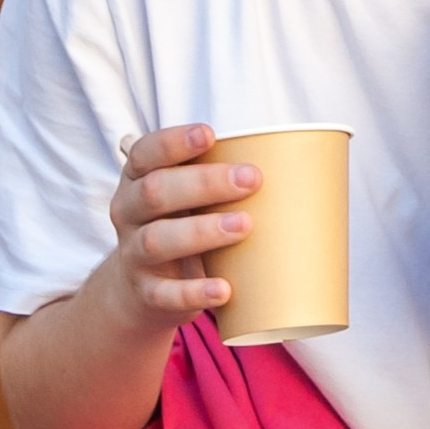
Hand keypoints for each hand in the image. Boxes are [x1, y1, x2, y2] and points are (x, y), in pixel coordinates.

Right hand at [107, 123, 259, 331]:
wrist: (143, 292)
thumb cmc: (181, 230)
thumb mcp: (187, 202)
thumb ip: (218, 184)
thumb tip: (301, 169)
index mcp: (138, 181)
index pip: (145, 154)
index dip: (173, 142)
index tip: (210, 135)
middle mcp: (128, 213)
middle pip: (155, 192)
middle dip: (204, 183)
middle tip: (251, 180)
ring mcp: (134, 255)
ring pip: (157, 240)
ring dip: (202, 231)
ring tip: (244, 225)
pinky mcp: (146, 293)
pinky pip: (165, 293)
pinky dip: (194, 292)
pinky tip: (223, 289)